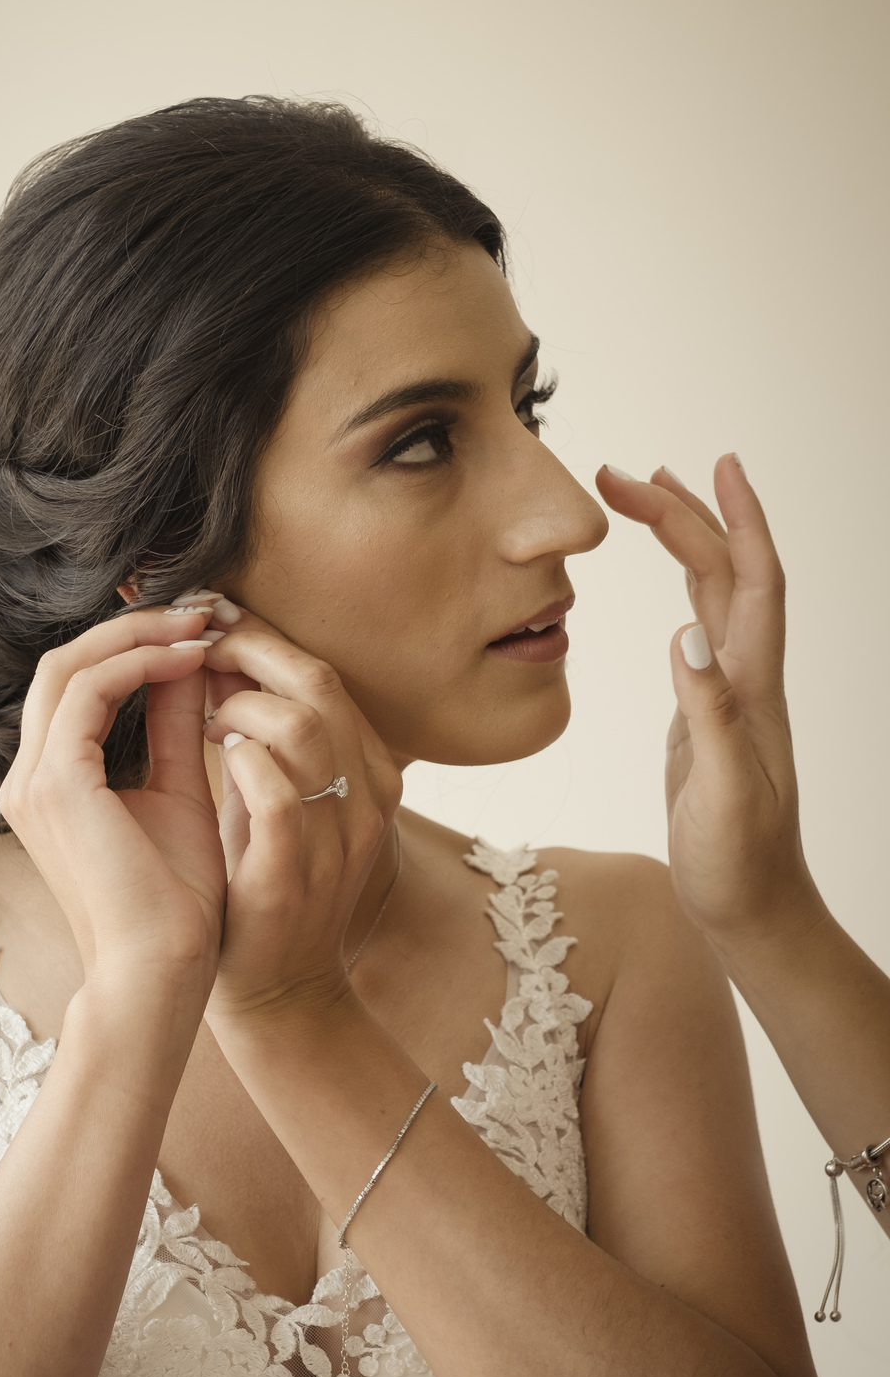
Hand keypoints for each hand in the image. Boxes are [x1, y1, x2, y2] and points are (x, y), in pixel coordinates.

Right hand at [0, 606, 227, 996]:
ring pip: (69, 666)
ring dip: (138, 636)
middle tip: (201, 608)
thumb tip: (191, 661)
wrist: (163, 973)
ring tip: (202, 624)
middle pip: (65, 664)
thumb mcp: (180, 792)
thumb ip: (174, 727)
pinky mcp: (56, 785)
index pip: (78, 685)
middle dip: (133, 627)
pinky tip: (190, 660)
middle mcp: (30, 777)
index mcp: (53, 782)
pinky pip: (88, 692)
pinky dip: (139, 664)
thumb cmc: (176, 904)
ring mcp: (34, 781)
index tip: (197, 627)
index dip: (132, 645)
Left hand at [197, 607, 402, 1021]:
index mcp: (369, 773)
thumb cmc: (264, 884)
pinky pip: (278, 796)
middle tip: (192, 647)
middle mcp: (366, 798)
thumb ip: (257, 734)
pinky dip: (240, 762)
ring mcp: (335, 838)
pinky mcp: (293, 876)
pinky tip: (211, 754)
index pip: (322, 675)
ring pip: (302, 728)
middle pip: (317, 683)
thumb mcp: (271, 798)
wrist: (277, 990)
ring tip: (202, 713)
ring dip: (238, 703)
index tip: (210, 623)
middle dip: (246, 651)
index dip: (263, 638)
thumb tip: (213, 658)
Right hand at [596, 456, 819, 948]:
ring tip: (645, 496)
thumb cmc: (740, 866)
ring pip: (711, 595)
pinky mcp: (705, 714)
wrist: (751, 911)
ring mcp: (728, 695)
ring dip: (684, 541)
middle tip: (621, 475)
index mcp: (754, 689)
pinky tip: (670, 577)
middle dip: (683, 514)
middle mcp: (747, 680)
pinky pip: (699, 630)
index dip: (739, 519)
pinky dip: (684, 588)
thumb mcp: (722, 794)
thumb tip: (688, 632)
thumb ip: (709, 713)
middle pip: (724, 574)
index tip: (715, 465)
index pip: (755, 581)